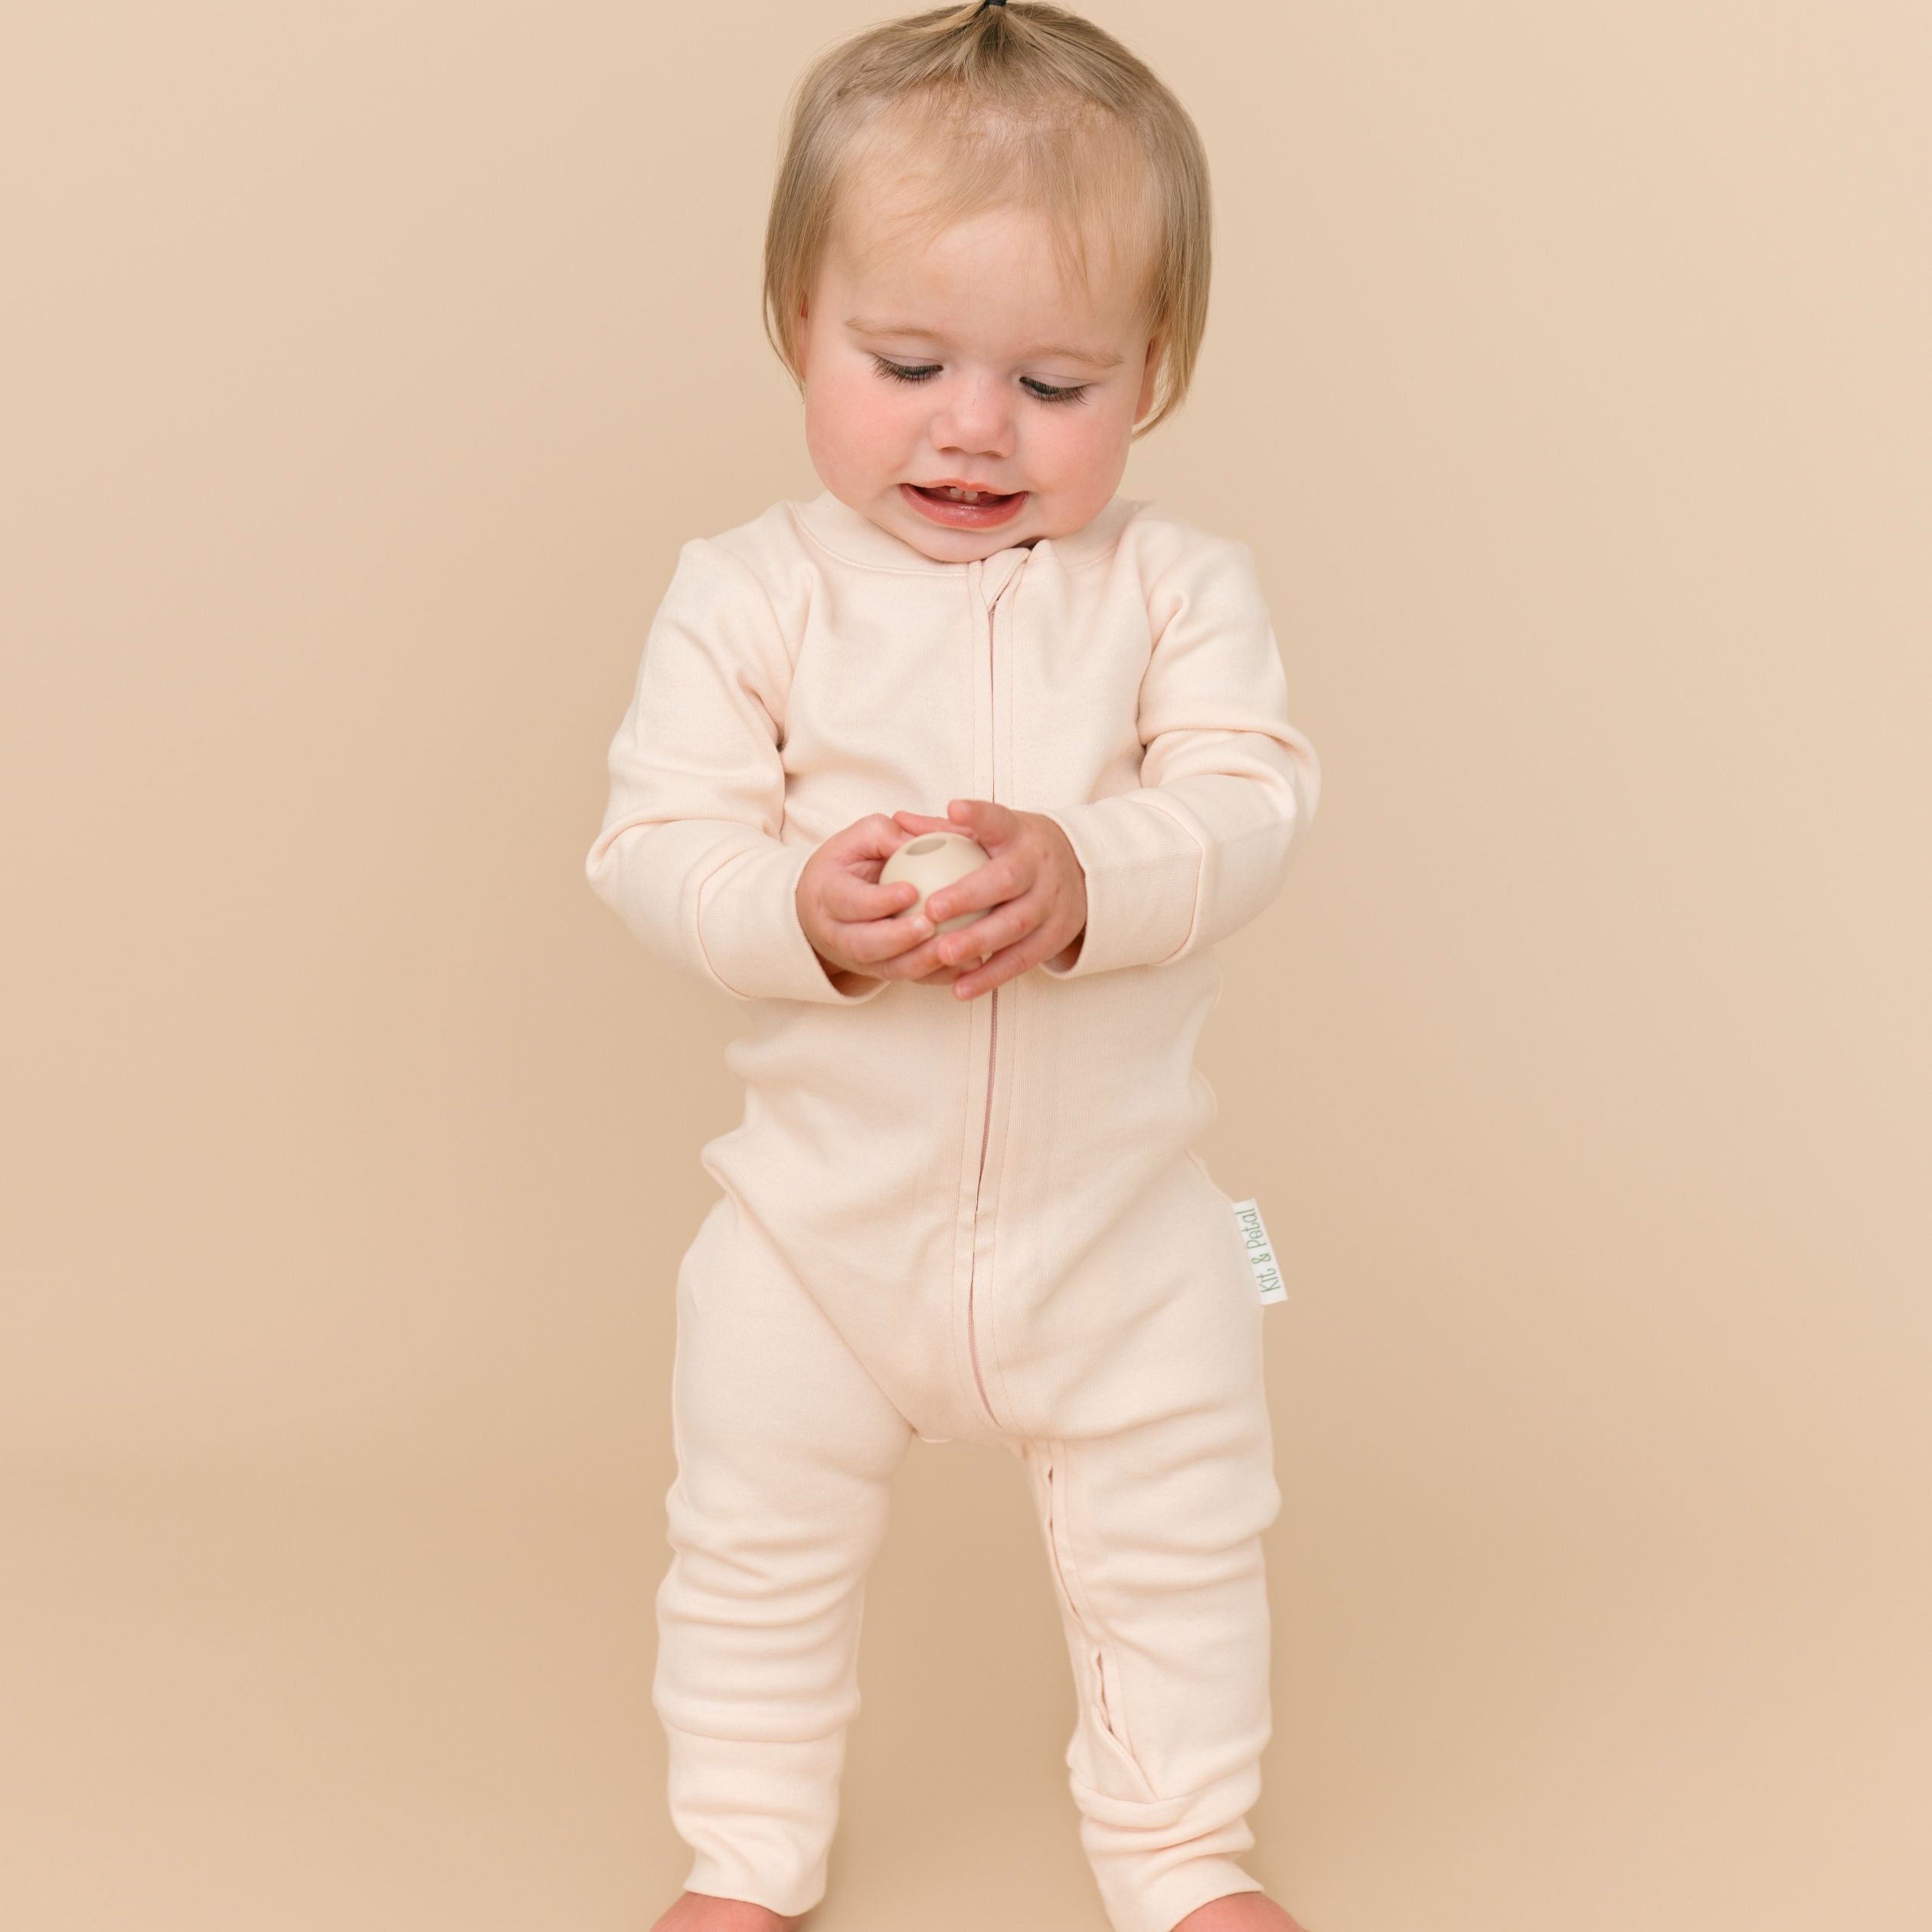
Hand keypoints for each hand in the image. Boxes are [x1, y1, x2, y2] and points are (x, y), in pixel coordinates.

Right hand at [795, 813, 946, 991]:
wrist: (829, 904)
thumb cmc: (849, 862)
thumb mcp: (858, 838)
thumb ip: (885, 835)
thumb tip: (920, 840)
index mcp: (827, 895)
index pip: (849, 902)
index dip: (879, 901)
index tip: (911, 891)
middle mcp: (838, 934)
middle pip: (864, 945)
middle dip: (898, 940)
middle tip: (930, 925)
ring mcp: (860, 959)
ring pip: (889, 969)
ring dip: (923, 963)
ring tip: (955, 948)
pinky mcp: (883, 971)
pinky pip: (912, 979)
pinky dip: (940, 975)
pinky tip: (968, 964)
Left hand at [887, 798, 1086, 1000]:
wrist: (1083, 873)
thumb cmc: (1018, 851)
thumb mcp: (993, 833)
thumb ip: (946, 830)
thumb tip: (898, 821)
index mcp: (1019, 835)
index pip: (999, 821)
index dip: (978, 817)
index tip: (954, 808)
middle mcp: (1039, 867)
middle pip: (1007, 881)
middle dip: (970, 896)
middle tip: (932, 909)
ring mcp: (1052, 903)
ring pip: (1015, 925)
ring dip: (978, 943)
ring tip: (943, 954)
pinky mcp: (1056, 936)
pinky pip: (1022, 959)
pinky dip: (992, 975)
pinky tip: (961, 987)